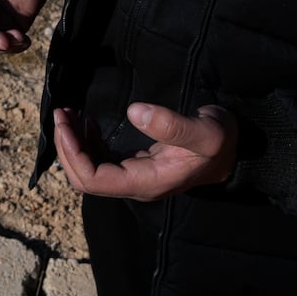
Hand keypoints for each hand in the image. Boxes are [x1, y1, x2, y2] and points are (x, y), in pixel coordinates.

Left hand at [54, 102, 237, 201]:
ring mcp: (134, 176)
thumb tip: (134, 111)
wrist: (235, 150)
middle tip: (61, 113)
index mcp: (145, 182)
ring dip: (72, 144)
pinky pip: (100, 160)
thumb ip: (171, 125)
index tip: (65, 122)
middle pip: (83, 178)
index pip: (93, 179)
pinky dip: (86, 142)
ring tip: (68, 113)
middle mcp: (135, 184)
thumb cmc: (221, 141)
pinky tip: (87, 121)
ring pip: (88, 170)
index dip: (72, 153)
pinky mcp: (135, 165)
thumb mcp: (204, 131)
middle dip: (66, 147)